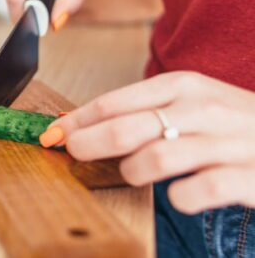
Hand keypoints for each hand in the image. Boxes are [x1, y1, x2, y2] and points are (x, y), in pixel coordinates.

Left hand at [43, 72, 254, 213]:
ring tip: (137, 174)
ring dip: (133, 172)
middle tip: (74, 155)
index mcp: (184, 86)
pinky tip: (181, 194)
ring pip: (153, 159)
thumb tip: (81, 124)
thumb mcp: (193, 104)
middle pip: (124, 129)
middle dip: (87, 145)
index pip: (113, 102)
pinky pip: (193, 191)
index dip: (75, 121)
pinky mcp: (247, 175)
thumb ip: (144, 111)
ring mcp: (226, 142)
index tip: (49, 135)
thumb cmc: (236, 125)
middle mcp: (203, 109)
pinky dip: (178, 198)